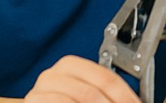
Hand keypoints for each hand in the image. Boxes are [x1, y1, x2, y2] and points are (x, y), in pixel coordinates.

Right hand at [23, 55, 138, 102]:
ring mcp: (40, 89)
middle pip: (91, 92)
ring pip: (79, 98)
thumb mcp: (85, 91)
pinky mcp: (33, 101)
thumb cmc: (65, 99)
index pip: (106, 78)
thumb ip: (104, 92)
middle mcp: (53, 74)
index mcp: (70, 65)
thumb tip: (132, 101)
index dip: (124, 96)